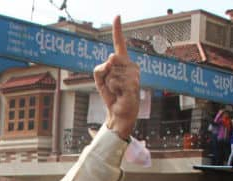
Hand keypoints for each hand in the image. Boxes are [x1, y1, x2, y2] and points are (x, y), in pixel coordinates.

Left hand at [93, 16, 139, 139]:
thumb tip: (111, 58)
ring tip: (117, 91)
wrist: (118, 112)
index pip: (119, 43)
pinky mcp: (134, 83)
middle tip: (112, 85)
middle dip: (105, 74)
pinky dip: (113, 88)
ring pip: (112, 72)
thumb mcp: (99, 79)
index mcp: (122, 62)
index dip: (117, 29)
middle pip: (110, 60)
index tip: (117, 15)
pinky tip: (121, 94)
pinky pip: (115, 81)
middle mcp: (130, 65)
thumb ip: (100, 67)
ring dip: (110, 83)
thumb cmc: (111, 94)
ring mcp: (134, 74)